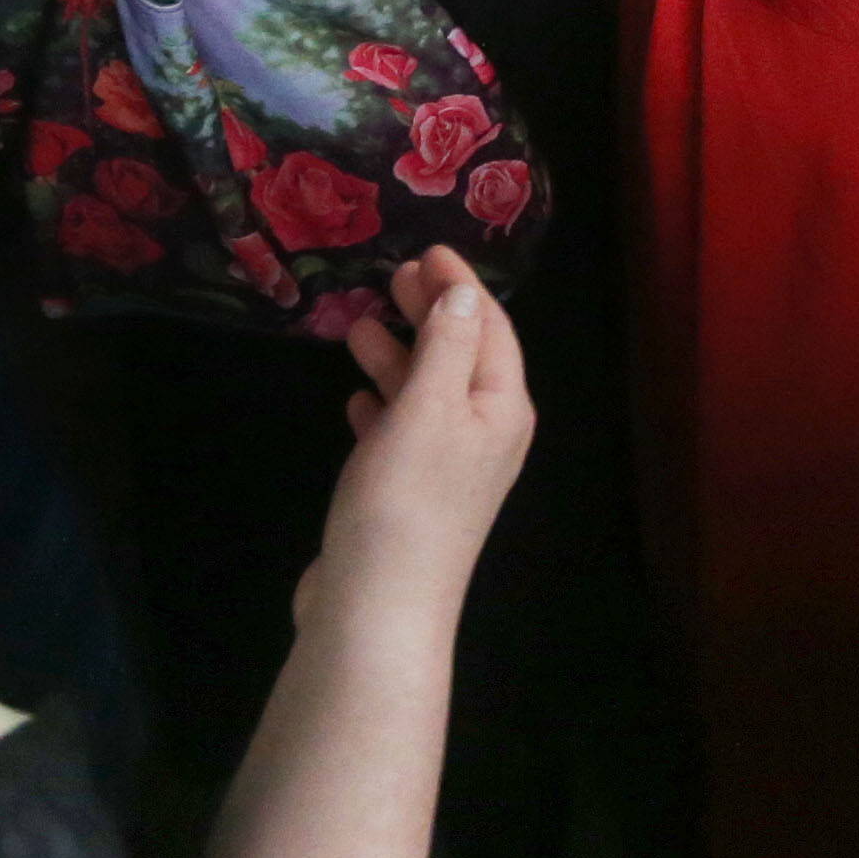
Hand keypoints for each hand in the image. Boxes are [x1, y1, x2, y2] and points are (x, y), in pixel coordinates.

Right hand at [298, 247, 534, 648]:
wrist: (377, 608)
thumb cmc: (405, 498)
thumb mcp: (430, 406)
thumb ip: (447, 345)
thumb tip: (464, 294)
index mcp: (502, 408)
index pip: (490, 329)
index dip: (461, 287)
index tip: (426, 249)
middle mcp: (485, 436)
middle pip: (462, 358)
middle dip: (431, 314)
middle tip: (391, 275)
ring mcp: (448, 471)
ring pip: (428, 394)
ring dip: (401, 356)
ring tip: (360, 324)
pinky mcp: (409, 499)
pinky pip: (402, 434)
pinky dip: (383, 407)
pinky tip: (356, 397)